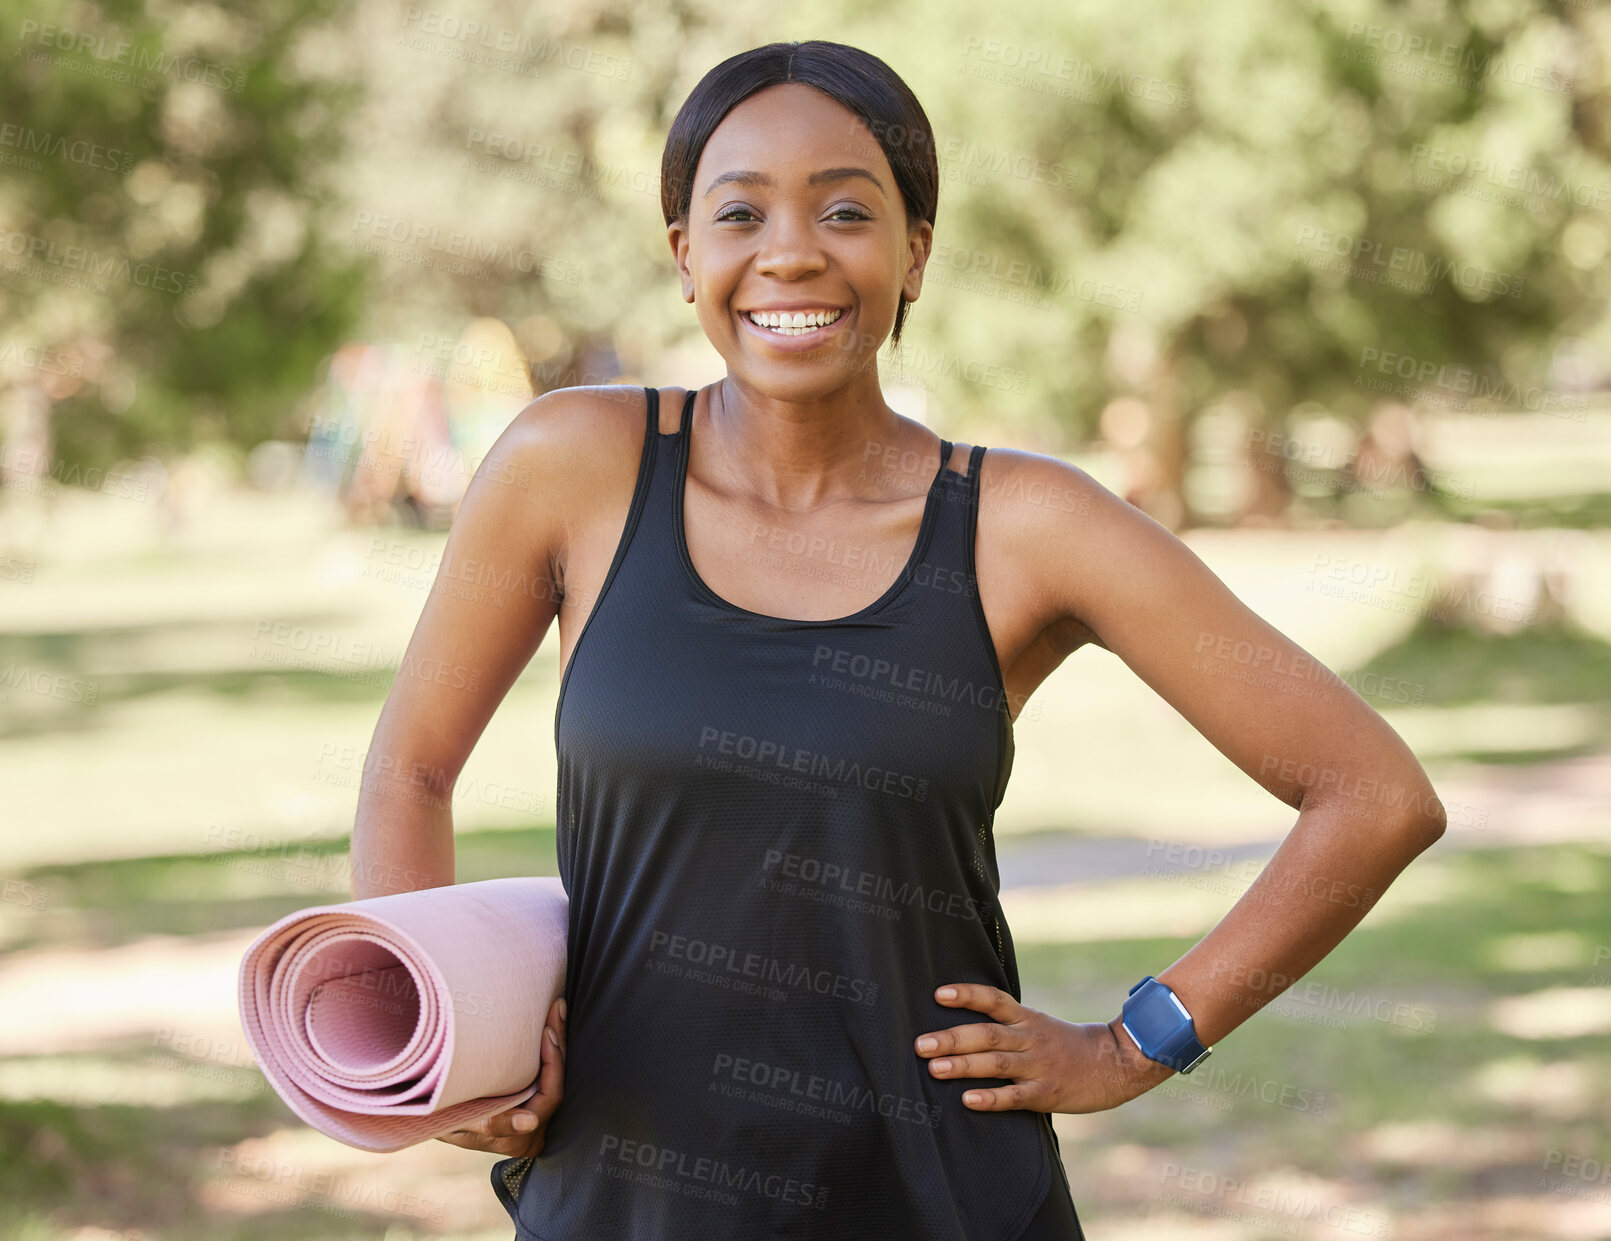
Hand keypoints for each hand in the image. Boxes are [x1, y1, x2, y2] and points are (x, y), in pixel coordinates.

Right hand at [435, 994, 565, 1158]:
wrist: (426, 1115)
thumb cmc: (438, 1120)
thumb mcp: (459, 1123)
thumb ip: (492, 1125)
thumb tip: (532, 1123)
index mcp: (517, 1140)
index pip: (549, 1098)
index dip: (553, 1064)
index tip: (548, 1033)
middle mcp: (529, 1133)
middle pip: (555, 1084)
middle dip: (558, 1043)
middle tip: (556, 1010)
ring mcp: (529, 1118)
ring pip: (552, 1076)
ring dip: (555, 1041)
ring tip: (555, 1010)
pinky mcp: (526, 1102)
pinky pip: (544, 1074)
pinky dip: (545, 1049)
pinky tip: (547, 1022)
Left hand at [913, 983, 1173, 1112]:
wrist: (1116, 1063)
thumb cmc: (1068, 1046)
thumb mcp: (1039, 1025)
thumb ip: (1007, 1025)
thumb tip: (961, 1024)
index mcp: (1027, 1019)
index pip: (994, 1000)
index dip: (967, 995)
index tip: (939, 994)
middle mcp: (1030, 1038)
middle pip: (987, 1034)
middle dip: (952, 1038)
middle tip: (921, 1044)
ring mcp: (1039, 1066)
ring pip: (996, 1063)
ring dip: (963, 1065)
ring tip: (934, 1069)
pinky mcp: (1047, 1093)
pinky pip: (1015, 1096)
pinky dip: (991, 1098)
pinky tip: (968, 1100)